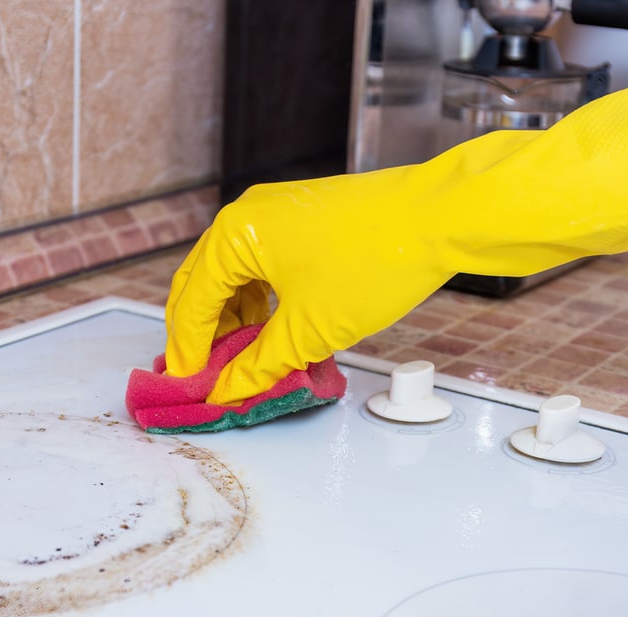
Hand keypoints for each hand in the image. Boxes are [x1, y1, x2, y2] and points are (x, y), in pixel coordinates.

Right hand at [164, 70, 627, 403]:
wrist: (439, 219)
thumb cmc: (374, 264)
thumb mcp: (309, 328)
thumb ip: (259, 363)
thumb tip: (227, 389)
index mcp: (235, 235)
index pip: (191, 302)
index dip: (187, 351)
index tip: (187, 388)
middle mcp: (246, 217)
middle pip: (204, 286)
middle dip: (202, 335)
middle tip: (202, 379)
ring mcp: (275, 216)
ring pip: (234, 278)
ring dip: (231, 321)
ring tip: (238, 364)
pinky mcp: (302, 222)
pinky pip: (262, 267)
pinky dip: (259, 303)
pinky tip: (270, 334)